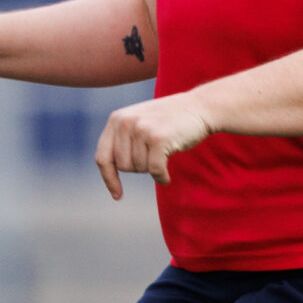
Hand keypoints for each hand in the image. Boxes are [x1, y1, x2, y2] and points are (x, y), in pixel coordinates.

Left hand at [94, 91, 212, 199]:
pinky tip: (167, 176)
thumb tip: (109, 172)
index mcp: (116, 119)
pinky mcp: (158, 139)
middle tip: (155, 155)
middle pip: (123, 167)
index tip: (117, 195)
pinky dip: (162, 177)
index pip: (102, 157)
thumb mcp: (139, 122)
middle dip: (140, 168)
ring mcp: (141, 129)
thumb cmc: (169, 120)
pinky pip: (155, 170)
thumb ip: (121, 140)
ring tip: (164, 152)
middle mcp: (125, 122)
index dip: (109, 179)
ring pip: (140, 169)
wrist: (200, 107)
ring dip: (153, 168)